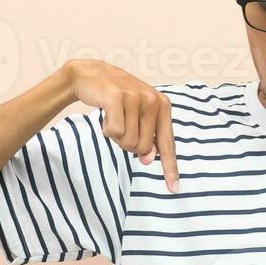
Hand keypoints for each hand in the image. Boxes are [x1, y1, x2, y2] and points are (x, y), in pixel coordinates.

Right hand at [65, 60, 179, 192]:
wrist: (91, 75)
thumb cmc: (117, 99)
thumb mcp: (137, 116)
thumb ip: (147, 137)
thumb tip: (148, 159)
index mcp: (163, 106)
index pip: (168, 144)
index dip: (170, 168)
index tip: (174, 189)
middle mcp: (153, 101)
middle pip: (142, 148)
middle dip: (127, 143)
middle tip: (121, 124)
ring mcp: (137, 98)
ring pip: (128, 142)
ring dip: (116, 136)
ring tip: (114, 117)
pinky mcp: (119, 97)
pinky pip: (114, 132)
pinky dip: (106, 129)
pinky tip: (105, 114)